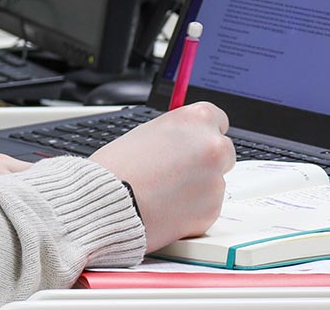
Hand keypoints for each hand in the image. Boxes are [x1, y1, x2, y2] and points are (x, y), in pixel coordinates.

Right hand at [89, 102, 235, 250]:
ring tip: (161, 192)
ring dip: (196, 187)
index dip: (202, 133)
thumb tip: (184, 143)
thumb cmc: (116, 168)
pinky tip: (165, 208)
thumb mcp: (145, 134)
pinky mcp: (212, 211)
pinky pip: (206, 207)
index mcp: (196, 120)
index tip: (193, 142)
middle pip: (222, 152)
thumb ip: (173, 136)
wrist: (106, 203)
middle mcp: (214, 147)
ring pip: (213, 182)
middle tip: (175, 171)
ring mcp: (216, 181)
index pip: (218, 119)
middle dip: (204, 161)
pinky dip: (191, 210)